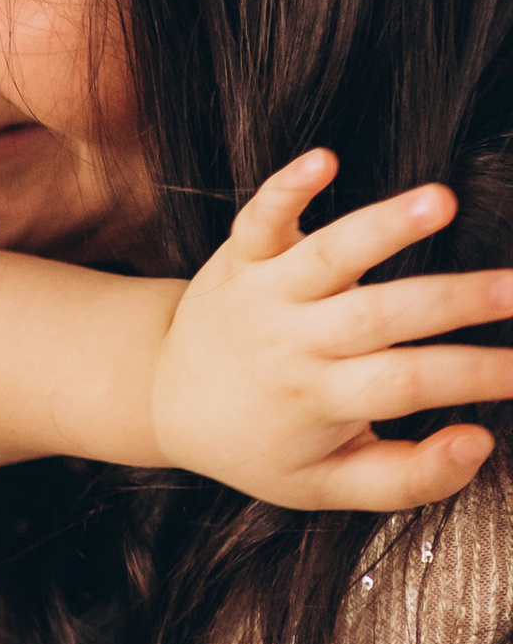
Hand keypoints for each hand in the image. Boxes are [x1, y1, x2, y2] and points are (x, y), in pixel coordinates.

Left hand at [155, 148, 512, 509]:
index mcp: (322, 399)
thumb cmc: (263, 444)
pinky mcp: (243, 254)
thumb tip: (479, 443)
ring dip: (383, 227)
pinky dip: (288, 188)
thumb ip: (407, 476)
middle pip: (382, 317)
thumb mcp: (327, 484)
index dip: (474, 375)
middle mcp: (295, 342)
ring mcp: (268, 293)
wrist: (165, 398)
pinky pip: (262, 217)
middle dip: (455, 300)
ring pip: (328, 257)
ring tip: (441, 201)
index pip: (409, 385)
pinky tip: (326, 159)